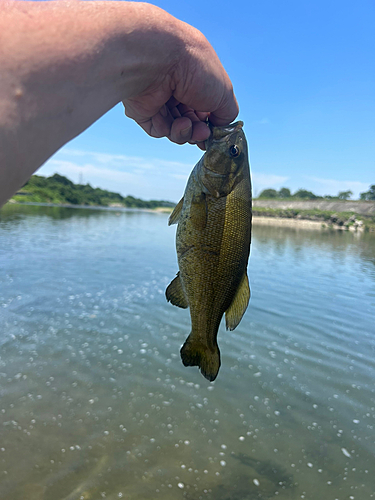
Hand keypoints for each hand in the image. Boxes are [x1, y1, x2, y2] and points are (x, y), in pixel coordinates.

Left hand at [123, 24, 238, 149]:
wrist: (159, 60)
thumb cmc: (195, 68)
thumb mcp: (224, 93)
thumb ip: (227, 113)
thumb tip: (220, 128)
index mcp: (196, 78)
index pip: (205, 107)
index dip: (210, 123)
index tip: (215, 133)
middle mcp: (177, 87)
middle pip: (191, 121)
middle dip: (198, 131)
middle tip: (202, 134)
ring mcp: (159, 99)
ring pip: (175, 128)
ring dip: (185, 132)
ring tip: (187, 125)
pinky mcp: (143, 110)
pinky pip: (158, 129)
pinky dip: (169, 130)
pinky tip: (174, 123)